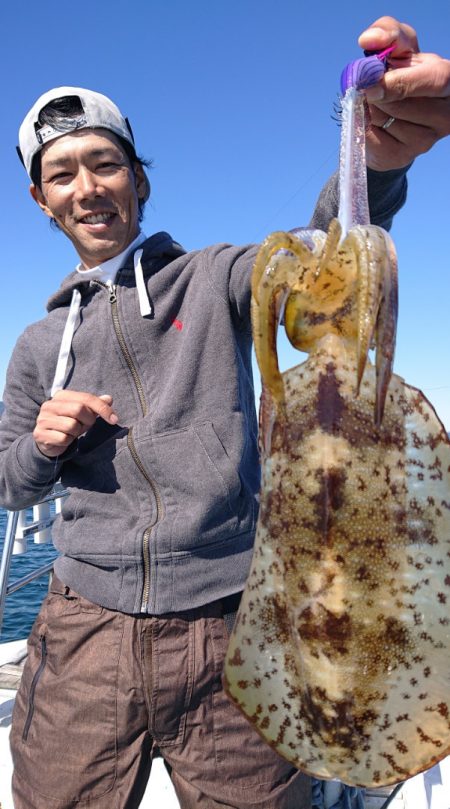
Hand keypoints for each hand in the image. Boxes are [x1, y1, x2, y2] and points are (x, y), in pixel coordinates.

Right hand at [33, 390, 117, 457]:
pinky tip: (63, 439)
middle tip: (85, 426)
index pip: (86, 398)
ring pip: (72, 426)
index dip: (102, 408)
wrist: (48, 441)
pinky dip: (68, 442)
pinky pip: (64, 439)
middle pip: (79, 409)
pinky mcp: (40, 434)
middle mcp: (49, 405)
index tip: (114, 419)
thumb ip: (95, 405)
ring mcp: (43, 419)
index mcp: (61, 396)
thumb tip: (109, 399)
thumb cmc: (68, 424)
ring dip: (77, 432)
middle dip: (88, 420)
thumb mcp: (83, 414)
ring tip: (72, 432)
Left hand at [357, 16, 449, 170]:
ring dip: (370, 108)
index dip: (402, 81)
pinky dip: (364, 126)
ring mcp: (426, 140)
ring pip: (385, 119)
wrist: (392, 115)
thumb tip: (369, 39)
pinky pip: (373, 138)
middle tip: (371, 88)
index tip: (375, 82)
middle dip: (378, 93)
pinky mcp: (402, 157)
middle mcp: (446, 114)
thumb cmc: (400, 75)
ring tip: (379, 105)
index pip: (434, 80)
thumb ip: (389, 32)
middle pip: (401, 103)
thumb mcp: (400, 48)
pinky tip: (375, 122)